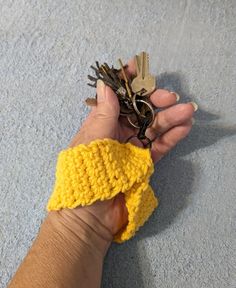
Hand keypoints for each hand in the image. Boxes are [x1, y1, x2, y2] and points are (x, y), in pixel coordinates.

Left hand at [55, 59, 196, 249]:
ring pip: (153, 128)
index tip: (139, 68)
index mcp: (101, 123)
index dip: (127, 83)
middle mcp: (117, 133)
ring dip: (170, 119)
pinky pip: (158, 147)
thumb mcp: (93, 139)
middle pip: (140, 111)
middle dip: (156, 102)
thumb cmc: (85, 173)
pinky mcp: (143, 164)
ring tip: (188, 111)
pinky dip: (171, 137)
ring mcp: (131, 148)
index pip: (116, 98)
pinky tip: (184, 128)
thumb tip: (105, 84)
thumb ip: (104, 113)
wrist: (89, 214)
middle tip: (172, 97)